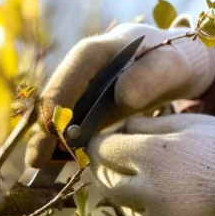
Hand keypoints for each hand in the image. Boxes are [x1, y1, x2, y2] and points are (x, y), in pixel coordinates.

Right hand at [25, 22, 214, 167]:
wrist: (178, 63)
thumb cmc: (175, 60)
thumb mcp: (172, 66)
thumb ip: (151, 77)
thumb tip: (122, 97)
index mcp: (98, 50)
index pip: (71, 75)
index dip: (60, 103)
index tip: (57, 132)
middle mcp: (82, 67)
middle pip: (56, 95)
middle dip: (45, 127)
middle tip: (36, 159)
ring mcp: (82, 85)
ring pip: (57, 111)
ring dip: (47, 136)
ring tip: (38, 165)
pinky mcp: (86, 103)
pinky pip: (68, 122)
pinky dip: (61, 140)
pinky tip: (56, 162)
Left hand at [87, 114, 214, 215]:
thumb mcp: (186, 122)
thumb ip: (148, 124)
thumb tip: (121, 126)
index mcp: (150, 155)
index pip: (102, 150)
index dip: (100, 143)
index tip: (104, 138)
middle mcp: (147, 188)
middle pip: (105, 180)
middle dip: (105, 167)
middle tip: (113, 158)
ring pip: (120, 203)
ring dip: (123, 188)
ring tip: (141, 174)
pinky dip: (143, 208)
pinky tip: (160, 194)